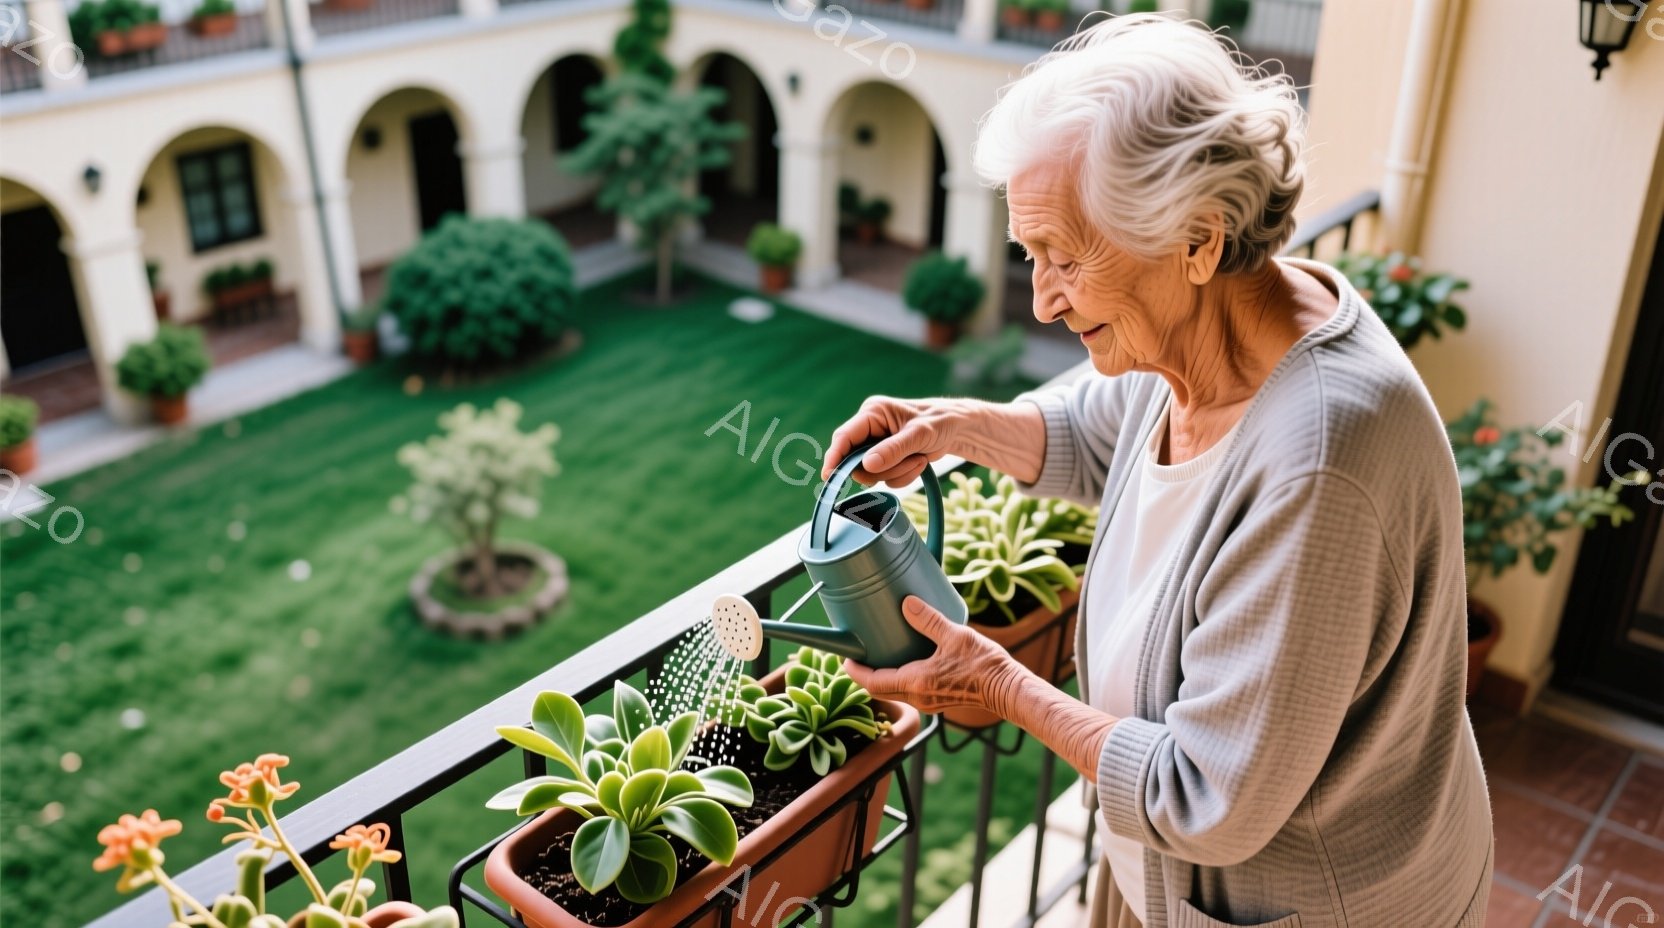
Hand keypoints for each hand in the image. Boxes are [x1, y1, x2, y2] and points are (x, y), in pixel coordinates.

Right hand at [822, 396, 967, 487]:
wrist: (957, 428)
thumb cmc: (939, 421)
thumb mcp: (918, 434)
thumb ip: (893, 449)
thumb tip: (867, 465)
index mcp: (873, 413)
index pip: (844, 437)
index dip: (835, 457)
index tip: (829, 476)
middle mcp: (870, 428)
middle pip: (857, 461)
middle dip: (884, 468)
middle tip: (907, 461)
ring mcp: (877, 445)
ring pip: (873, 473)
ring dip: (898, 472)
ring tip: (918, 457)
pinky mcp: (887, 458)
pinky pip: (886, 479)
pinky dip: (904, 476)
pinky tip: (918, 461)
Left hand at [842, 596, 1020, 715]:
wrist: (1007, 689)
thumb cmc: (984, 665)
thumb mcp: (955, 635)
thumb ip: (928, 620)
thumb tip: (906, 604)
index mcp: (916, 682)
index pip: (873, 682)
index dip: (855, 671)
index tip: (844, 658)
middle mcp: (918, 697)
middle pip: (879, 690)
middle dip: (864, 675)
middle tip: (856, 656)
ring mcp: (928, 702)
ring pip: (893, 693)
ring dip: (880, 678)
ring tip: (877, 656)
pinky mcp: (938, 701)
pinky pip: (908, 693)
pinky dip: (897, 680)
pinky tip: (904, 663)